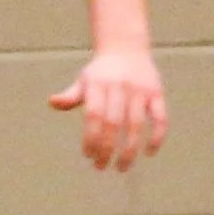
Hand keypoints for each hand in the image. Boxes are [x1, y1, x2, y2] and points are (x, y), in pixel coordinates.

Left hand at [50, 47, 166, 171]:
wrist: (126, 47)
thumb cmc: (101, 73)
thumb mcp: (84, 81)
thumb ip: (71, 96)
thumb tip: (52, 102)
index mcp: (99, 84)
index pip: (94, 116)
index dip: (91, 139)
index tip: (89, 156)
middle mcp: (120, 86)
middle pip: (113, 124)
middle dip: (107, 149)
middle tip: (101, 167)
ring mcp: (140, 90)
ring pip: (136, 125)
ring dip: (130, 150)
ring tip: (121, 167)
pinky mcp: (157, 93)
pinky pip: (160, 118)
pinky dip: (157, 136)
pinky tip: (149, 153)